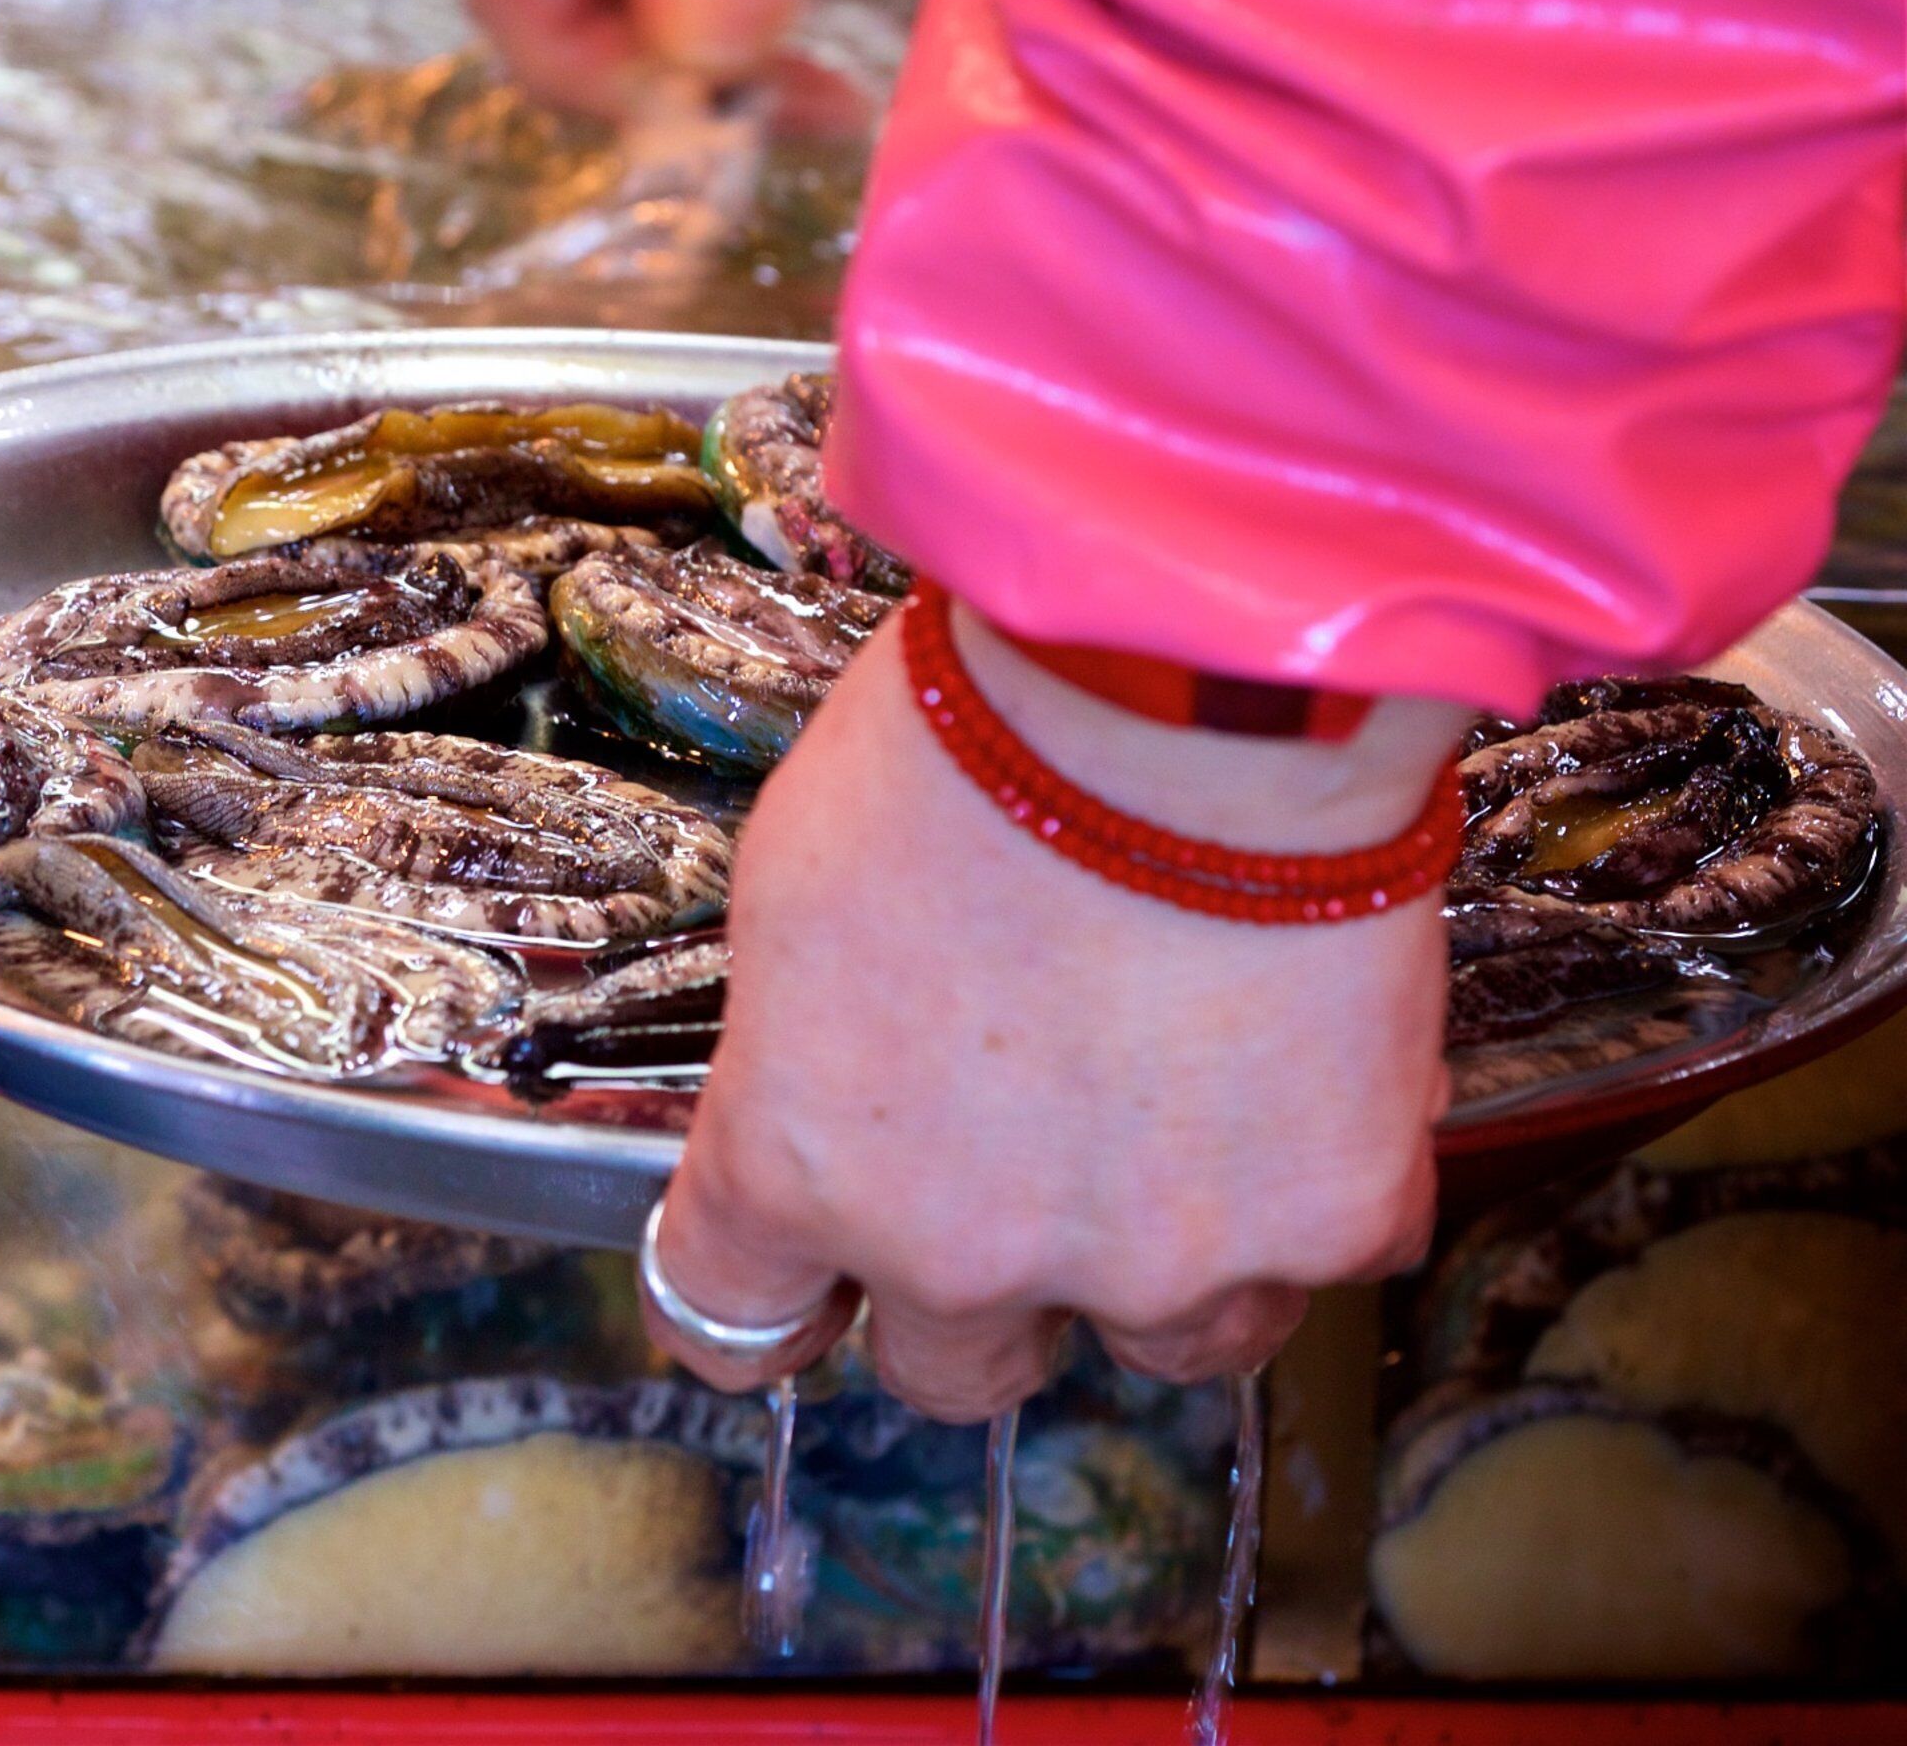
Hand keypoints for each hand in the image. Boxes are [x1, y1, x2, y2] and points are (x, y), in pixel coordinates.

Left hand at [648, 605, 1474, 1419]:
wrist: (1195, 689)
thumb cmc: (974, 740)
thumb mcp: (798, 888)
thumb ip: (811, 1041)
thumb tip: (839, 1080)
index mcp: (800, 1167)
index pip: (732, 1319)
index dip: (769, 1307)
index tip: (799, 1292)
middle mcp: (964, 1253)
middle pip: (952, 1370)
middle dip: (976, 1289)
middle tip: (1021, 1171)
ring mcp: (1155, 1259)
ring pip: (1160, 1345)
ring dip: (1161, 1261)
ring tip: (1184, 1113)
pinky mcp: (1328, 1223)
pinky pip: (1318, 1256)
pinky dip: (1309, 1183)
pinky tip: (1296, 1067)